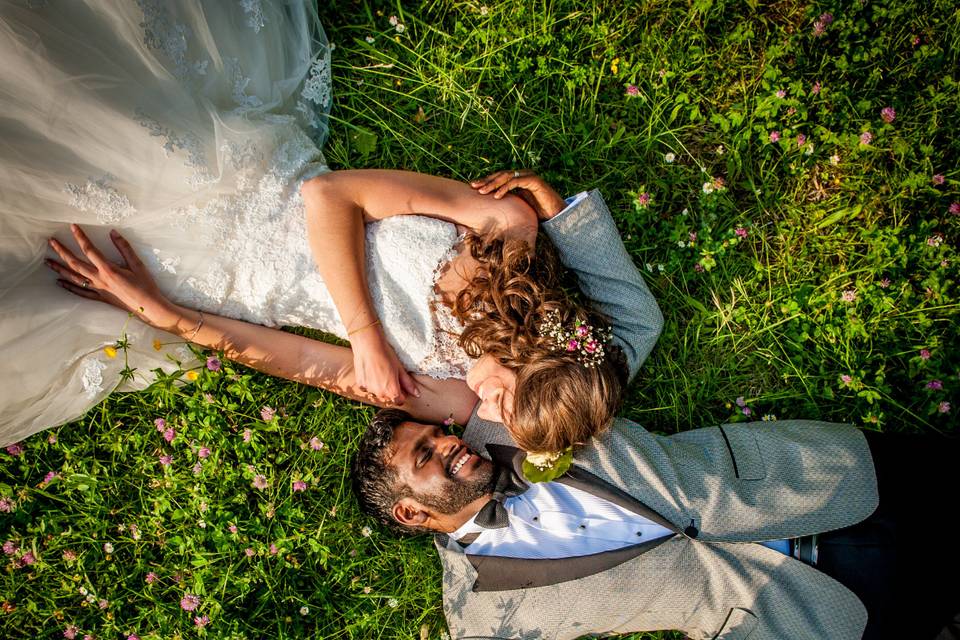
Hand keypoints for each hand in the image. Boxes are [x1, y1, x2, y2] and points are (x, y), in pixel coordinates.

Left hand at [45, 224, 177, 328]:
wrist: (149, 307)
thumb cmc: (146, 286)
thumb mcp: (138, 264)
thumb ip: (124, 248)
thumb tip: (113, 232)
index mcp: (108, 269)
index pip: (90, 250)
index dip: (80, 237)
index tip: (73, 227)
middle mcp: (99, 279)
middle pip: (75, 263)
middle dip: (62, 251)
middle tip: (51, 242)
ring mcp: (98, 289)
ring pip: (74, 277)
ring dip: (59, 268)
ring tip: (48, 261)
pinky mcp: (100, 297)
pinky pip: (80, 292)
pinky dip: (68, 286)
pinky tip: (59, 282)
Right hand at [350, 326, 419, 404]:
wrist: (368, 345)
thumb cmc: (386, 355)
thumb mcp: (400, 369)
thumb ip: (408, 384)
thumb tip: (417, 394)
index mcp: (392, 391)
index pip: (399, 401)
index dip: (402, 395)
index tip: (401, 387)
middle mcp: (380, 394)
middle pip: (388, 399)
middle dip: (391, 392)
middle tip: (390, 377)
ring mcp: (369, 390)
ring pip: (377, 394)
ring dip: (380, 388)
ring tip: (380, 373)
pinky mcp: (360, 385)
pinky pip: (367, 388)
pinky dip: (370, 383)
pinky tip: (371, 372)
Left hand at [470, 170, 566, 220]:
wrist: (556, 214)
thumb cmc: (538, 212)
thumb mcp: (518, 206)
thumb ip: (507, 202)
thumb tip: (490, 208)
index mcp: (518, 179)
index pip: (499, 178)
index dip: (486, 181)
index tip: (473, 187)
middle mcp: (522, 175)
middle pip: (500, 175)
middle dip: (486, 180)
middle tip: (473, 186)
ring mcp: (528, 176)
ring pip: (506, 177)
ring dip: (493, 184)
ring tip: (482, 192)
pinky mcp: (534, 181)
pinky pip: (516, 182)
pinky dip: (505, 188)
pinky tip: (496, 196)